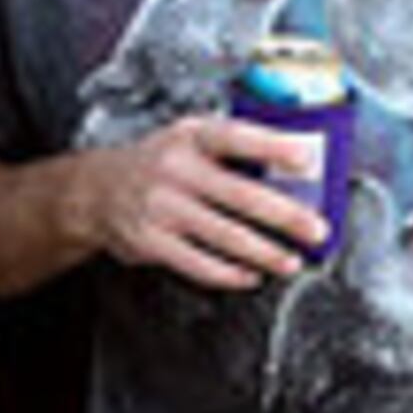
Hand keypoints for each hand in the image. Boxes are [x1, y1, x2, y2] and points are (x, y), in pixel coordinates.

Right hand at [82, 115, 328, 288]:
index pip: (236, 137)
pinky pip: (198, 263)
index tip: (306, 160)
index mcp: (191, 137)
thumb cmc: (158, 163)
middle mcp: (175, 169)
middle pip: (240, 194)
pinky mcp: (152, 241)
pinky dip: (230, 273)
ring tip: (291, 260)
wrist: (96, 190)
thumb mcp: (189, 138)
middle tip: (316, 229)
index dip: (273, 147)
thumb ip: (233, 149)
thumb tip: (293, 168)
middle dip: (285, 215)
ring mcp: (162, 207)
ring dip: (265, 252)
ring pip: (225, 235)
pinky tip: (251, 275)